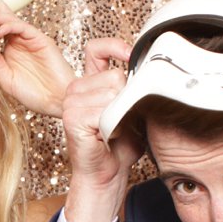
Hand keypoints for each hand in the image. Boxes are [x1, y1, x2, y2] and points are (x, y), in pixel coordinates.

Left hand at [0, 0, 74, 116]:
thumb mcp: (5, 79)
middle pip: (1, 12)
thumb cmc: (33, 94)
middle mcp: (18, 39)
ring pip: (9, 18)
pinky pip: (22, 27)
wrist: (56, 102)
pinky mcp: (40, 39)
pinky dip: (8, 27)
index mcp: (9, 47)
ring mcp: (30, 37)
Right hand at [61, 46, 144, 221]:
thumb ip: (135, 88)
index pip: (96, 49)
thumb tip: (151, 70)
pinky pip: (105, 110)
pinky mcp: (72, 118)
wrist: (107, 174)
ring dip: (121, 114)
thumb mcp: (132, 108)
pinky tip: (108, 135)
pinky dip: (114, 125)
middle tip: (122, 119)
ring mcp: (71, 102)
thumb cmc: (120, 145)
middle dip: (127, 98)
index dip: (116, 47)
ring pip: (112, 92)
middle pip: (115, 75)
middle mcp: (75, 89)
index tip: (133, 56)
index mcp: (88, 83)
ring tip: (115, 129)